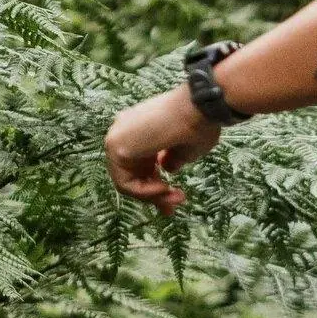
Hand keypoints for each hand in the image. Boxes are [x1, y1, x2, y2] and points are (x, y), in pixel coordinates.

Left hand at [104, 86, 220, 213]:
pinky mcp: (116, 146)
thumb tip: (167, 169)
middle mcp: (124, 131)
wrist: (200, 108)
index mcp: (140, 128)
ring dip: (151, 196)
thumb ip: (172, 160)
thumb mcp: (186, 149)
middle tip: (171, 209)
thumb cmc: (199, 123)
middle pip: (131, 175)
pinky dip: (144, 192)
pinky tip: (163, 188)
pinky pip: (125, 183)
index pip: (139, 165)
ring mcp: (117, 137)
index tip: (175, 198)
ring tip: (173, 198)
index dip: (155, 186)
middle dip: (153, 196)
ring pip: (126, 182)